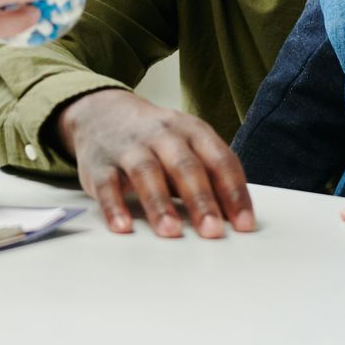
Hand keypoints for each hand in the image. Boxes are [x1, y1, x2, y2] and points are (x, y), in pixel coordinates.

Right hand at [57, 89, 253, 238]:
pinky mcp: (99, 164)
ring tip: (170, 231)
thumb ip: (210, 176)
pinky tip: (122, 226)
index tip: (244, 224)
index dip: (234, 193)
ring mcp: (129, 148)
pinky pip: (106, 185)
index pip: (220, 160)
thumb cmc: (156, 140)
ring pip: (146, 173)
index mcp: (192, 131)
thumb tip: (236, 219)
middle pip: (185, 166)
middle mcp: (162, 135)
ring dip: (159, 203)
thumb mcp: (188, 145)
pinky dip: (114, 206)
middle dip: (200, 200)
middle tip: (212, 231)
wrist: (102, 113)